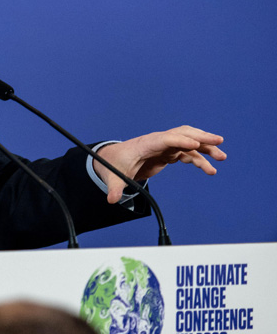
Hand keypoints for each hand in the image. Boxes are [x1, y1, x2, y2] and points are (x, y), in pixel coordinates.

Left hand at [95, 125, 225, 203]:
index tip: (195, 144)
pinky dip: (199, 159)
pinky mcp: (168, 153)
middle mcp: (157, 142)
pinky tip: (209, 169)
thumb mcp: (113, 177)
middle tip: (219, 142)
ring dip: (205, 148)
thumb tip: (111, 199)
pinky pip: (187, 153)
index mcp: (145, 144)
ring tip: (222, 157)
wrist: (114, 159)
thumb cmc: (113, 164)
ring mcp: (164, 146)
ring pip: (189, 143)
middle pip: (182, 134)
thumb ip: (114, 187)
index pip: (165, 139)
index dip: (180, 140)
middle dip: (200, 136)